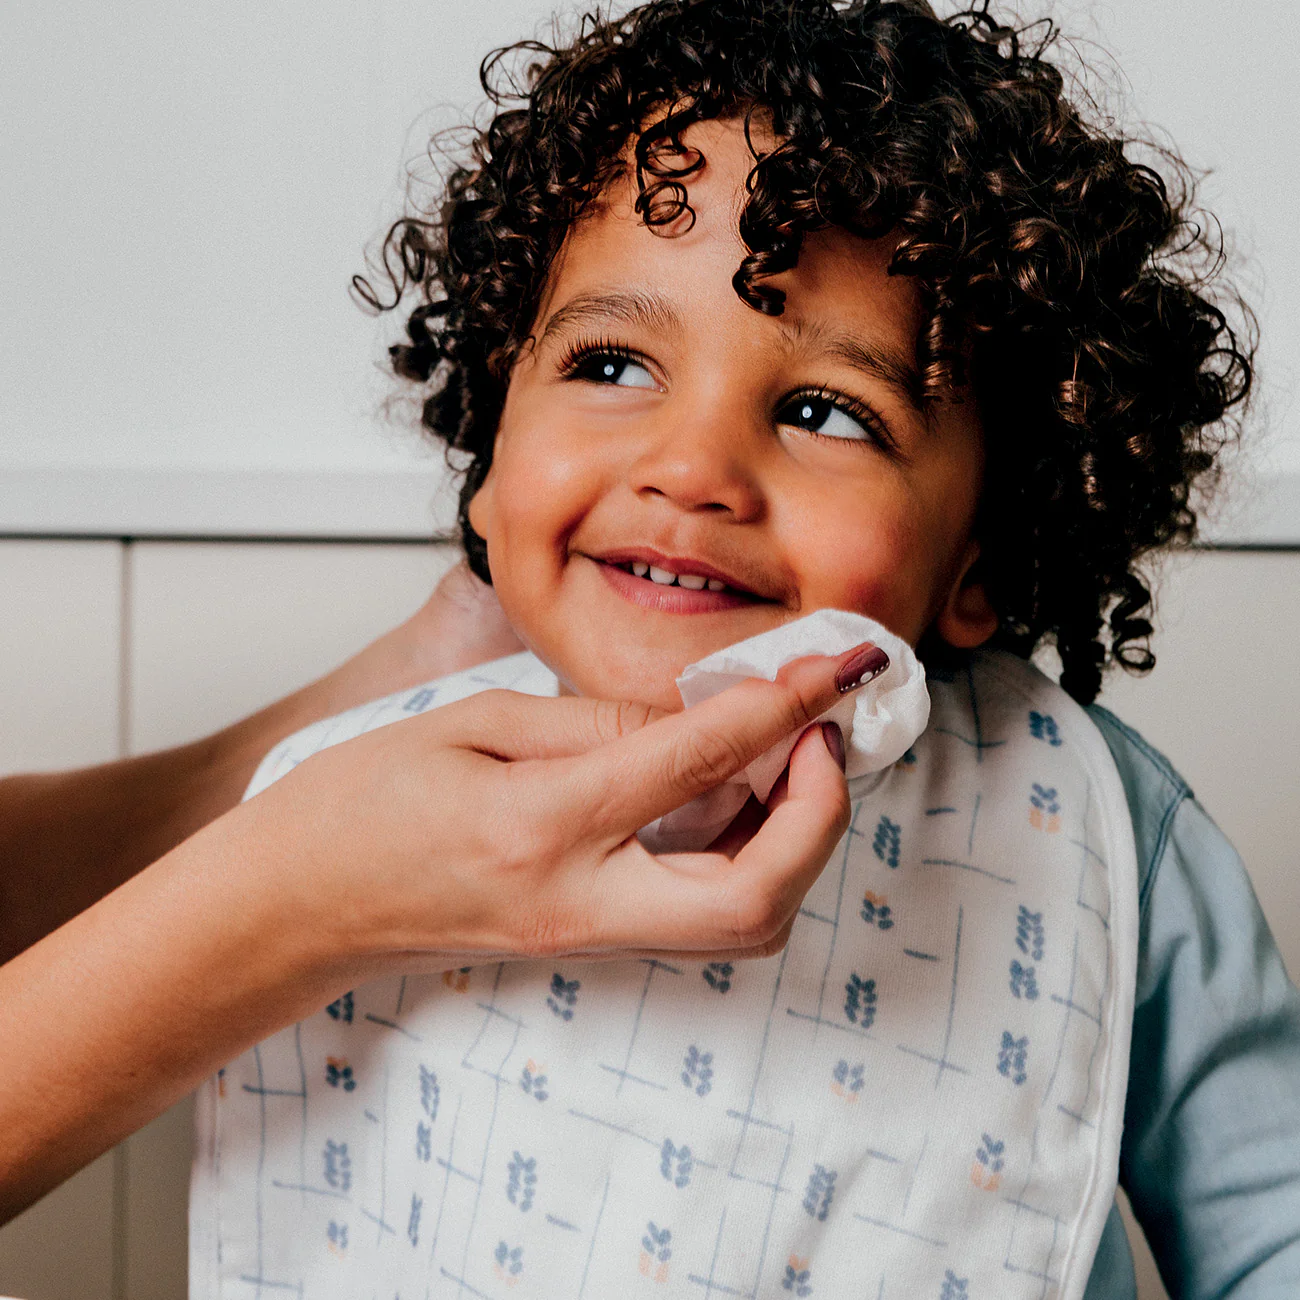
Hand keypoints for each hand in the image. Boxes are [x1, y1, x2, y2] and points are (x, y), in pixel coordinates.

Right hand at [244, 639, 881, 977]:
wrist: (295, 908)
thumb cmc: (357, 805)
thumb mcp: (468, 722)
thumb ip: (591, 719)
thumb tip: (692, 715)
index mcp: (539, 823)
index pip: (697, 762)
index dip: (782, 708)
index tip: (835, 667)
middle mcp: (578, 898)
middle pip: (754, 897)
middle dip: (820, 817)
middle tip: (819, 737)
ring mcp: (586, 937)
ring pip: (742, 924)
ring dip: (793, 843)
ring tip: (785, 760)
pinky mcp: (588, 945)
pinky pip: (701, 918)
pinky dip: (750, 860)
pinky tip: (735, 800)